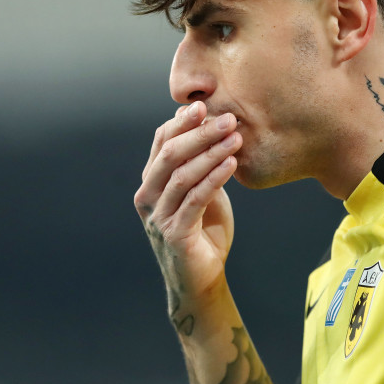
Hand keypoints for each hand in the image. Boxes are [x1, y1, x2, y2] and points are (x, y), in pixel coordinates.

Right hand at [134, 101, 240, 330]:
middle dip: (199, 133)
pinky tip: (231, 165)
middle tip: (227, 119)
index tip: (207, 105)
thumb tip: (211, 128)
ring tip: (236, 138)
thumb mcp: (201, 192)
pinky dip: (213, 179)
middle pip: (169, 154)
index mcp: (151, 182)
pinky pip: (194, 200)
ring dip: (210, 153)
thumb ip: (199, 166)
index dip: (182, 122)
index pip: (161, 142)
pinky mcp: (174, 234)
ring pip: (181, 175)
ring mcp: (158, 216)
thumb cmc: (203, 232)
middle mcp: (148, 197)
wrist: (201, 278)